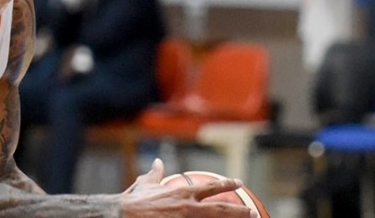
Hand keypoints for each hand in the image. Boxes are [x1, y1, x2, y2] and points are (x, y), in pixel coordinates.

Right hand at [119, 159, 257, 217]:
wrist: (123, 215)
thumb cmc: (134, 201)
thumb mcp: (146, 184)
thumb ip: (155, 173)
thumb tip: (157, 162)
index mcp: (182, 193)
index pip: (210, 187)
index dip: (226, 184)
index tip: (238, 182)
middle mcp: (189, 207)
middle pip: (220, 209)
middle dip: (238, 211)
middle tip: (251, 212)